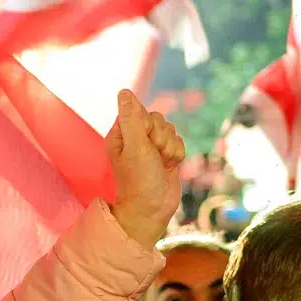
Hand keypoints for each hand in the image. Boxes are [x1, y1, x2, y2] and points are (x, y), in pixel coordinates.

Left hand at [106, 89, 185, 249]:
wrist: (153, 208)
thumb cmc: (139, 180)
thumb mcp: (135, 147)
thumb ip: (132, 118)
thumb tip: (124, 91)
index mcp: (121, 134)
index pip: (140, 111)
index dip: (147, 124)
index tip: (144, 140)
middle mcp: (135, 138)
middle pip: (158, 119)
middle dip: (161, 137)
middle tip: (154, 155)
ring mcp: (151, 146)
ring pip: (171, 130)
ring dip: (170, 147)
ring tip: (161, 163)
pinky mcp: (166, 154)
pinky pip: (179, 142)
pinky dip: (177, 154)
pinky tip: (169, 167)